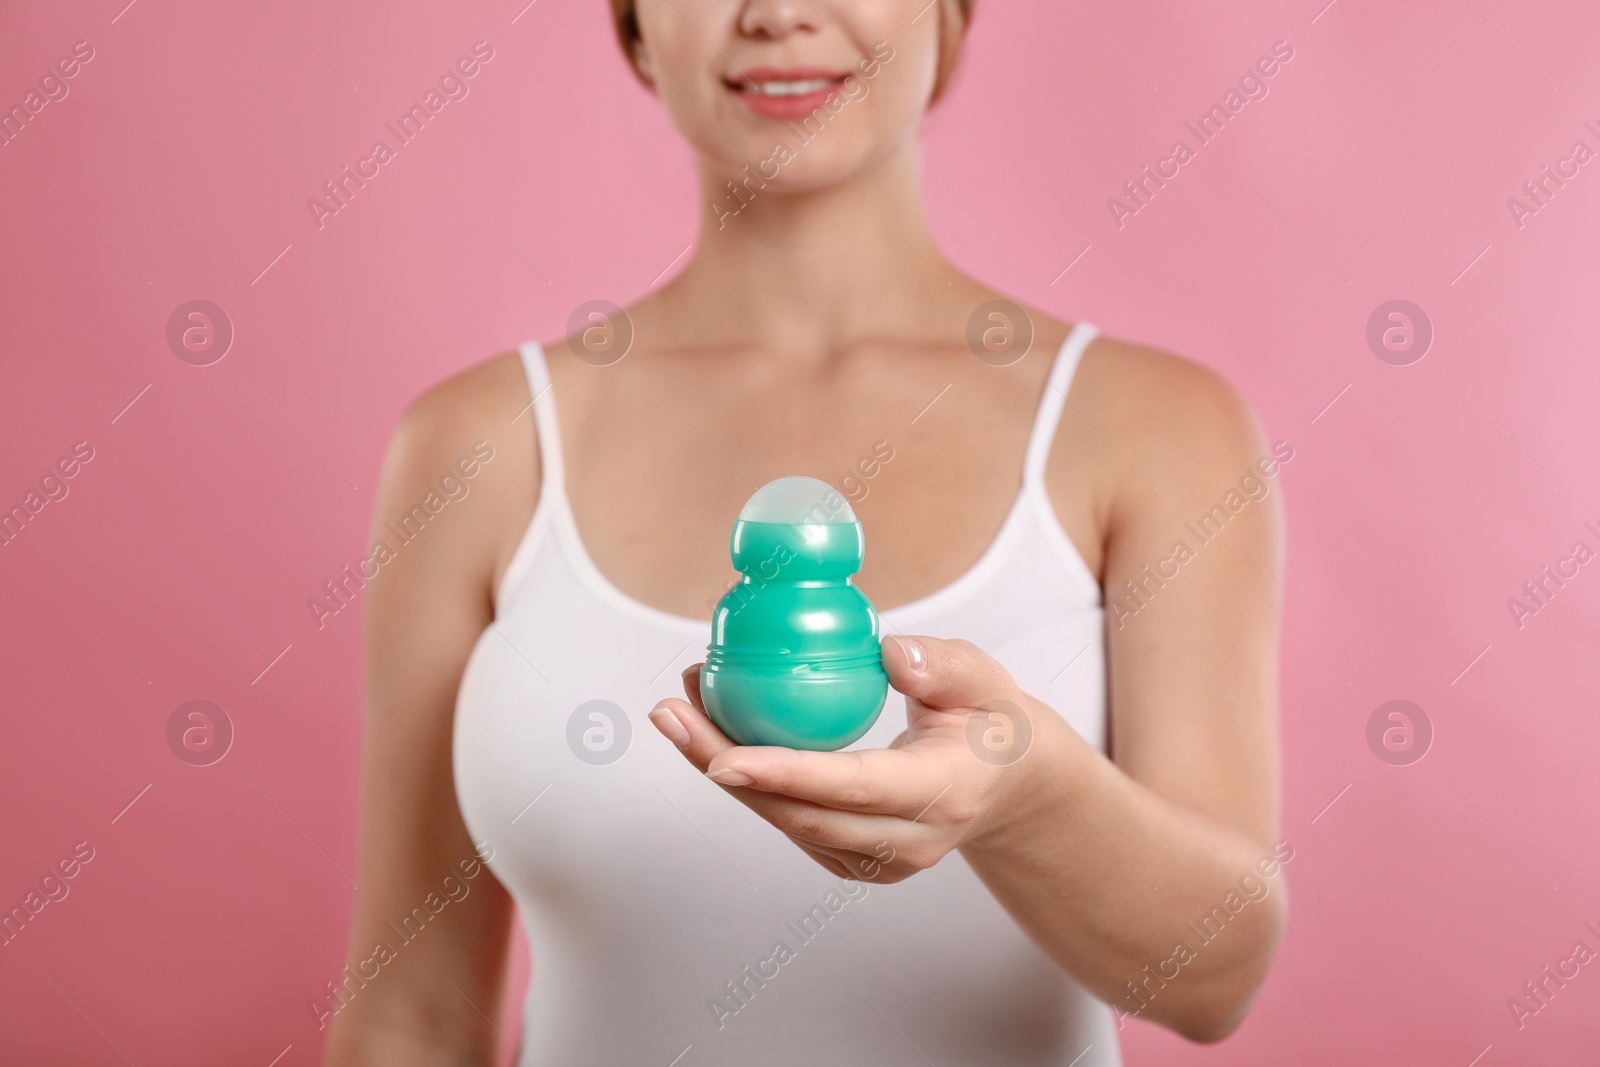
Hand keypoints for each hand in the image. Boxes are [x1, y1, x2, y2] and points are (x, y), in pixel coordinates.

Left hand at [647, 635, 1056, 883]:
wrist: (1007, 783)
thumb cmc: (992, 719)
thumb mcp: (986, 679)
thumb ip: (944, 665)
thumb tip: (889, 652)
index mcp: (944, 793)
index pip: (856, 787)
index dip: (786, 773)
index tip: (724, 756)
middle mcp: (908, 841)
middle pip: (800, 812)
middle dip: (723, 765)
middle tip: (670, 712)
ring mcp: (879, 861)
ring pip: (784, 822)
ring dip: (722, 769)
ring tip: (677, 710)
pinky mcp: (854, 859)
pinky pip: (788, 822)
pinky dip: (747, 780)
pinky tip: (711, 731)